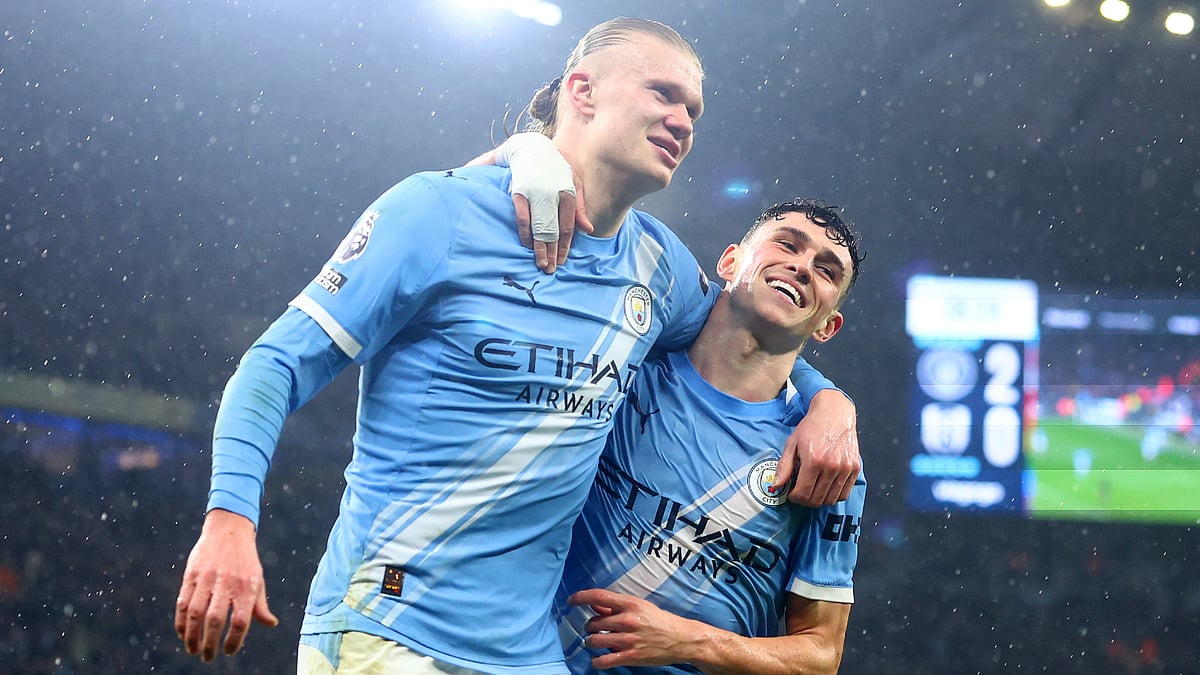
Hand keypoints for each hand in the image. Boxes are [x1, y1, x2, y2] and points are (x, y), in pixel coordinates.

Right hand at [175, 509, 277, 661]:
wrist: (229, 529)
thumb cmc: (246, 560)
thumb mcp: (258, 580)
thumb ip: (260, 605)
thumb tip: (271, 623)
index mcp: (246, 587)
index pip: (240, 621)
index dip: (234, 640)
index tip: (229, 652)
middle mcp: (226, 583)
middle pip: (215, 620)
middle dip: (209, 643)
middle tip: (208, 657)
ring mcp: (207, 578)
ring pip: (195, 613)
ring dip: (192, 636)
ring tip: (193, 649)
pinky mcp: (191, 574)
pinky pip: (183, 602)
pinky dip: (181, 621)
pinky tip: (183, 633)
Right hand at [470, 132, 592, 272]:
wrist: (531, 149)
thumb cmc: (556, 169)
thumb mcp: (574, 182)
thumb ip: (580, 206)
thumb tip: (589, 230)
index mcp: (568, 192)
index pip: (569, 226)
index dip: (565, 246)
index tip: (562, 261)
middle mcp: (552, 194)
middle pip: (553, 230)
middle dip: (552, 252)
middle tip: (550, 269)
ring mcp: (535, 194)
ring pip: (538, 227)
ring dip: (539, 248)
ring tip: (540, 263)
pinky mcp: (519, 193)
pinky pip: (522, 219)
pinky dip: (525, 234)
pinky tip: (527, 245)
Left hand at [569, 588, 700, 668]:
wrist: (680, 639)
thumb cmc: (658, 621)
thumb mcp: (639, 607)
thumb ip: (615, 607)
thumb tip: (594, 606)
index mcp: (630, 604)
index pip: (598, 596)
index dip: (580, 597)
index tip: (570, 601)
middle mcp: (627, 620)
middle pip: (593, 623)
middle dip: (590, 627)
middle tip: (596, 630)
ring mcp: (628, 639)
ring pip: (594, 641)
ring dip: (591, 642)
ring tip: (596, 642)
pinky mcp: (631, 657)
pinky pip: (603, 661)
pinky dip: (596, 661)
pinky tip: (598, 659)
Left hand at [775, 390, 860, 506]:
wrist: (834, 413)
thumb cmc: (812, 426)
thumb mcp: (792, 444)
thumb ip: (784, 467)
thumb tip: (775, 486)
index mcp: (813, 460)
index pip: (803, 493)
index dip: (794, 498)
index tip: (792, 494)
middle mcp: (831, 466)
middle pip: (817, 499)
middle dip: (805, 500)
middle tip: (801, 494)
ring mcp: (845, 468)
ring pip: (831, 499)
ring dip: (819, 500)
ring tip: (812, 491)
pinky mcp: (855, 468)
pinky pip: (844, 493)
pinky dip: (834, 496)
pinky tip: (825, 488)